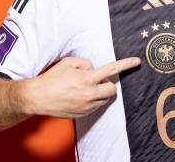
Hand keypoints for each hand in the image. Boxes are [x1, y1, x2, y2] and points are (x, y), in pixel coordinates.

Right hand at [18, 57, 140, 117]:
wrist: (38, 97)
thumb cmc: (51, 78)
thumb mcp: (68, 62)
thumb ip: (85, 63)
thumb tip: (93, 68)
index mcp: (87, 78)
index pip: (111, 70)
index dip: (125, 64)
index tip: (136, 61)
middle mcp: (89, 93)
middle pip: (112, 89)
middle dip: (109, 84)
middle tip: (97, 80)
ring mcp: (87, 105)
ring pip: (104, 99)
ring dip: (100, 92)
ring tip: (84, 88)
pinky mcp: (83, 113)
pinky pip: (95, 106)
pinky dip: (92, 100)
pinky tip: (79, 95)